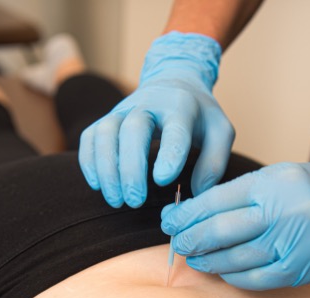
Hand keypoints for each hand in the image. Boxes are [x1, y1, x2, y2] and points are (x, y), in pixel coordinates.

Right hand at [78, 31, 233, 207]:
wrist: (174, 84)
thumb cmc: (199, 117)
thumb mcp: (220, 133)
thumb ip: (214, 163)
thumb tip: (197, 193)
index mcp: (182, 106)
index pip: (175, 129)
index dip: (168, 154)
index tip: (163, 180)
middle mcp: (148, 104)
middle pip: (133, 130)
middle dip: (131, 168)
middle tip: (135, 202)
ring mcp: (122, 109)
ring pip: (105, 133)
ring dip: (107, 169)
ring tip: (116, 200)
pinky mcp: (107, 119)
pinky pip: (90, 137)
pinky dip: (89, 162)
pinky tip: (98, 186)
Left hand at [161, 152, 309, 289]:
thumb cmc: (303, 188)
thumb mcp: (268, 178)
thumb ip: (230, 196)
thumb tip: (186, 215)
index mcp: (270, 184)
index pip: (216, 201)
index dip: (187, 215)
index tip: (170, 222)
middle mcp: (283, 213)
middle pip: (222, 231)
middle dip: (190, 239)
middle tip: (177, 243)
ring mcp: (294, 244)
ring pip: (236, 259)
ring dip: (208, 261)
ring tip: (194, 258)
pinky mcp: (301, 269)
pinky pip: (257, 279)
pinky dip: (233, 277)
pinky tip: (221, 271)